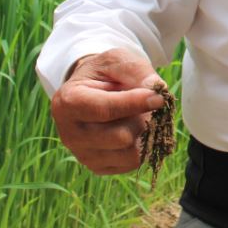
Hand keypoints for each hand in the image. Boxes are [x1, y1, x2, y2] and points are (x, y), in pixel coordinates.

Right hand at [50, 48, 166, 174]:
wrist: (92, 90)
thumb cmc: (105, 73)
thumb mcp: (117, 60)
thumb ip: (137, 70)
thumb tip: (157, 88)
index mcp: (69, 102)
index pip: (105, 110)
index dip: (135, 103)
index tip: (159, 97)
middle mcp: (70, 134)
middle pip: (120, 137)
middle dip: (143, 119)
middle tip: (152, 104)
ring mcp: (83, 155)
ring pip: (130, 154)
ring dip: (147, 133)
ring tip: (144, 115)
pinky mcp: (98, 167)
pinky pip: (132, 163)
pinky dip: (145, 146)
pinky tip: (140, 128)